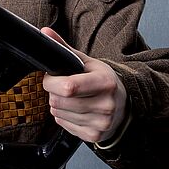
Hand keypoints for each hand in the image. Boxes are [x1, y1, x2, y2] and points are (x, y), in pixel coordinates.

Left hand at [41, 27, 127, 143]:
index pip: (69, 87)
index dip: (51, 82)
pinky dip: (63, 117)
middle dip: (53, 92)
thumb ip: (64, 48)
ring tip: (71, 98)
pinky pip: (63, 125)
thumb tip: (45, 33)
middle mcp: (106, 104)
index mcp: (105, 82)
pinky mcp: (94, 135)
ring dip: (58, 104)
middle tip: (62, 87)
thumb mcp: (87, 62)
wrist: (123, 104)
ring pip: (58, 113)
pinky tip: (75, 110)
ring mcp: (101, 122)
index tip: (51, 77)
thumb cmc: (102, 80)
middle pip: (59, 101)